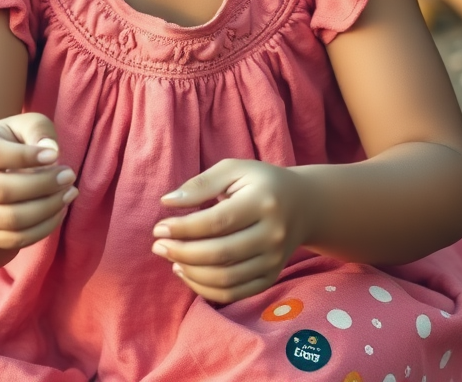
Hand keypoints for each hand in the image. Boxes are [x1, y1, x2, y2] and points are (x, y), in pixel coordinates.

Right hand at [0, 112, 77, 250]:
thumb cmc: (15, 141)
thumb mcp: (25, 124)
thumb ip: (37, 130)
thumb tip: (51, 151)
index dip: (27, 156)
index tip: (55, 155)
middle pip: (1, 191)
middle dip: (42, 185)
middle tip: (69, 175)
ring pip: (10, 220)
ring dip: (46, 208)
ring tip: (69, 192)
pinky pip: (16, 240)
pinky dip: (43, 228)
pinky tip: (60, 210)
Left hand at [151, 159, 307, 303]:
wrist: (303, 205)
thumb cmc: (259, 182)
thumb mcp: (233, 170)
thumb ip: (201, 184)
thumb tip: (168, 202)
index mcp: (263, 202)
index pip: (217, 222)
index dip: (184, 228)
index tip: (159, 228)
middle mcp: (273, 234)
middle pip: (220, 254)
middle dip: (182, 252)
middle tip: (158, 246)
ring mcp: (274, 260)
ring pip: (225, 278)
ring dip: (190, 272)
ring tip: (171, 259)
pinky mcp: (270, 277)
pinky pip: (234, 293)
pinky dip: (205, 289)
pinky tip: (187, 272)